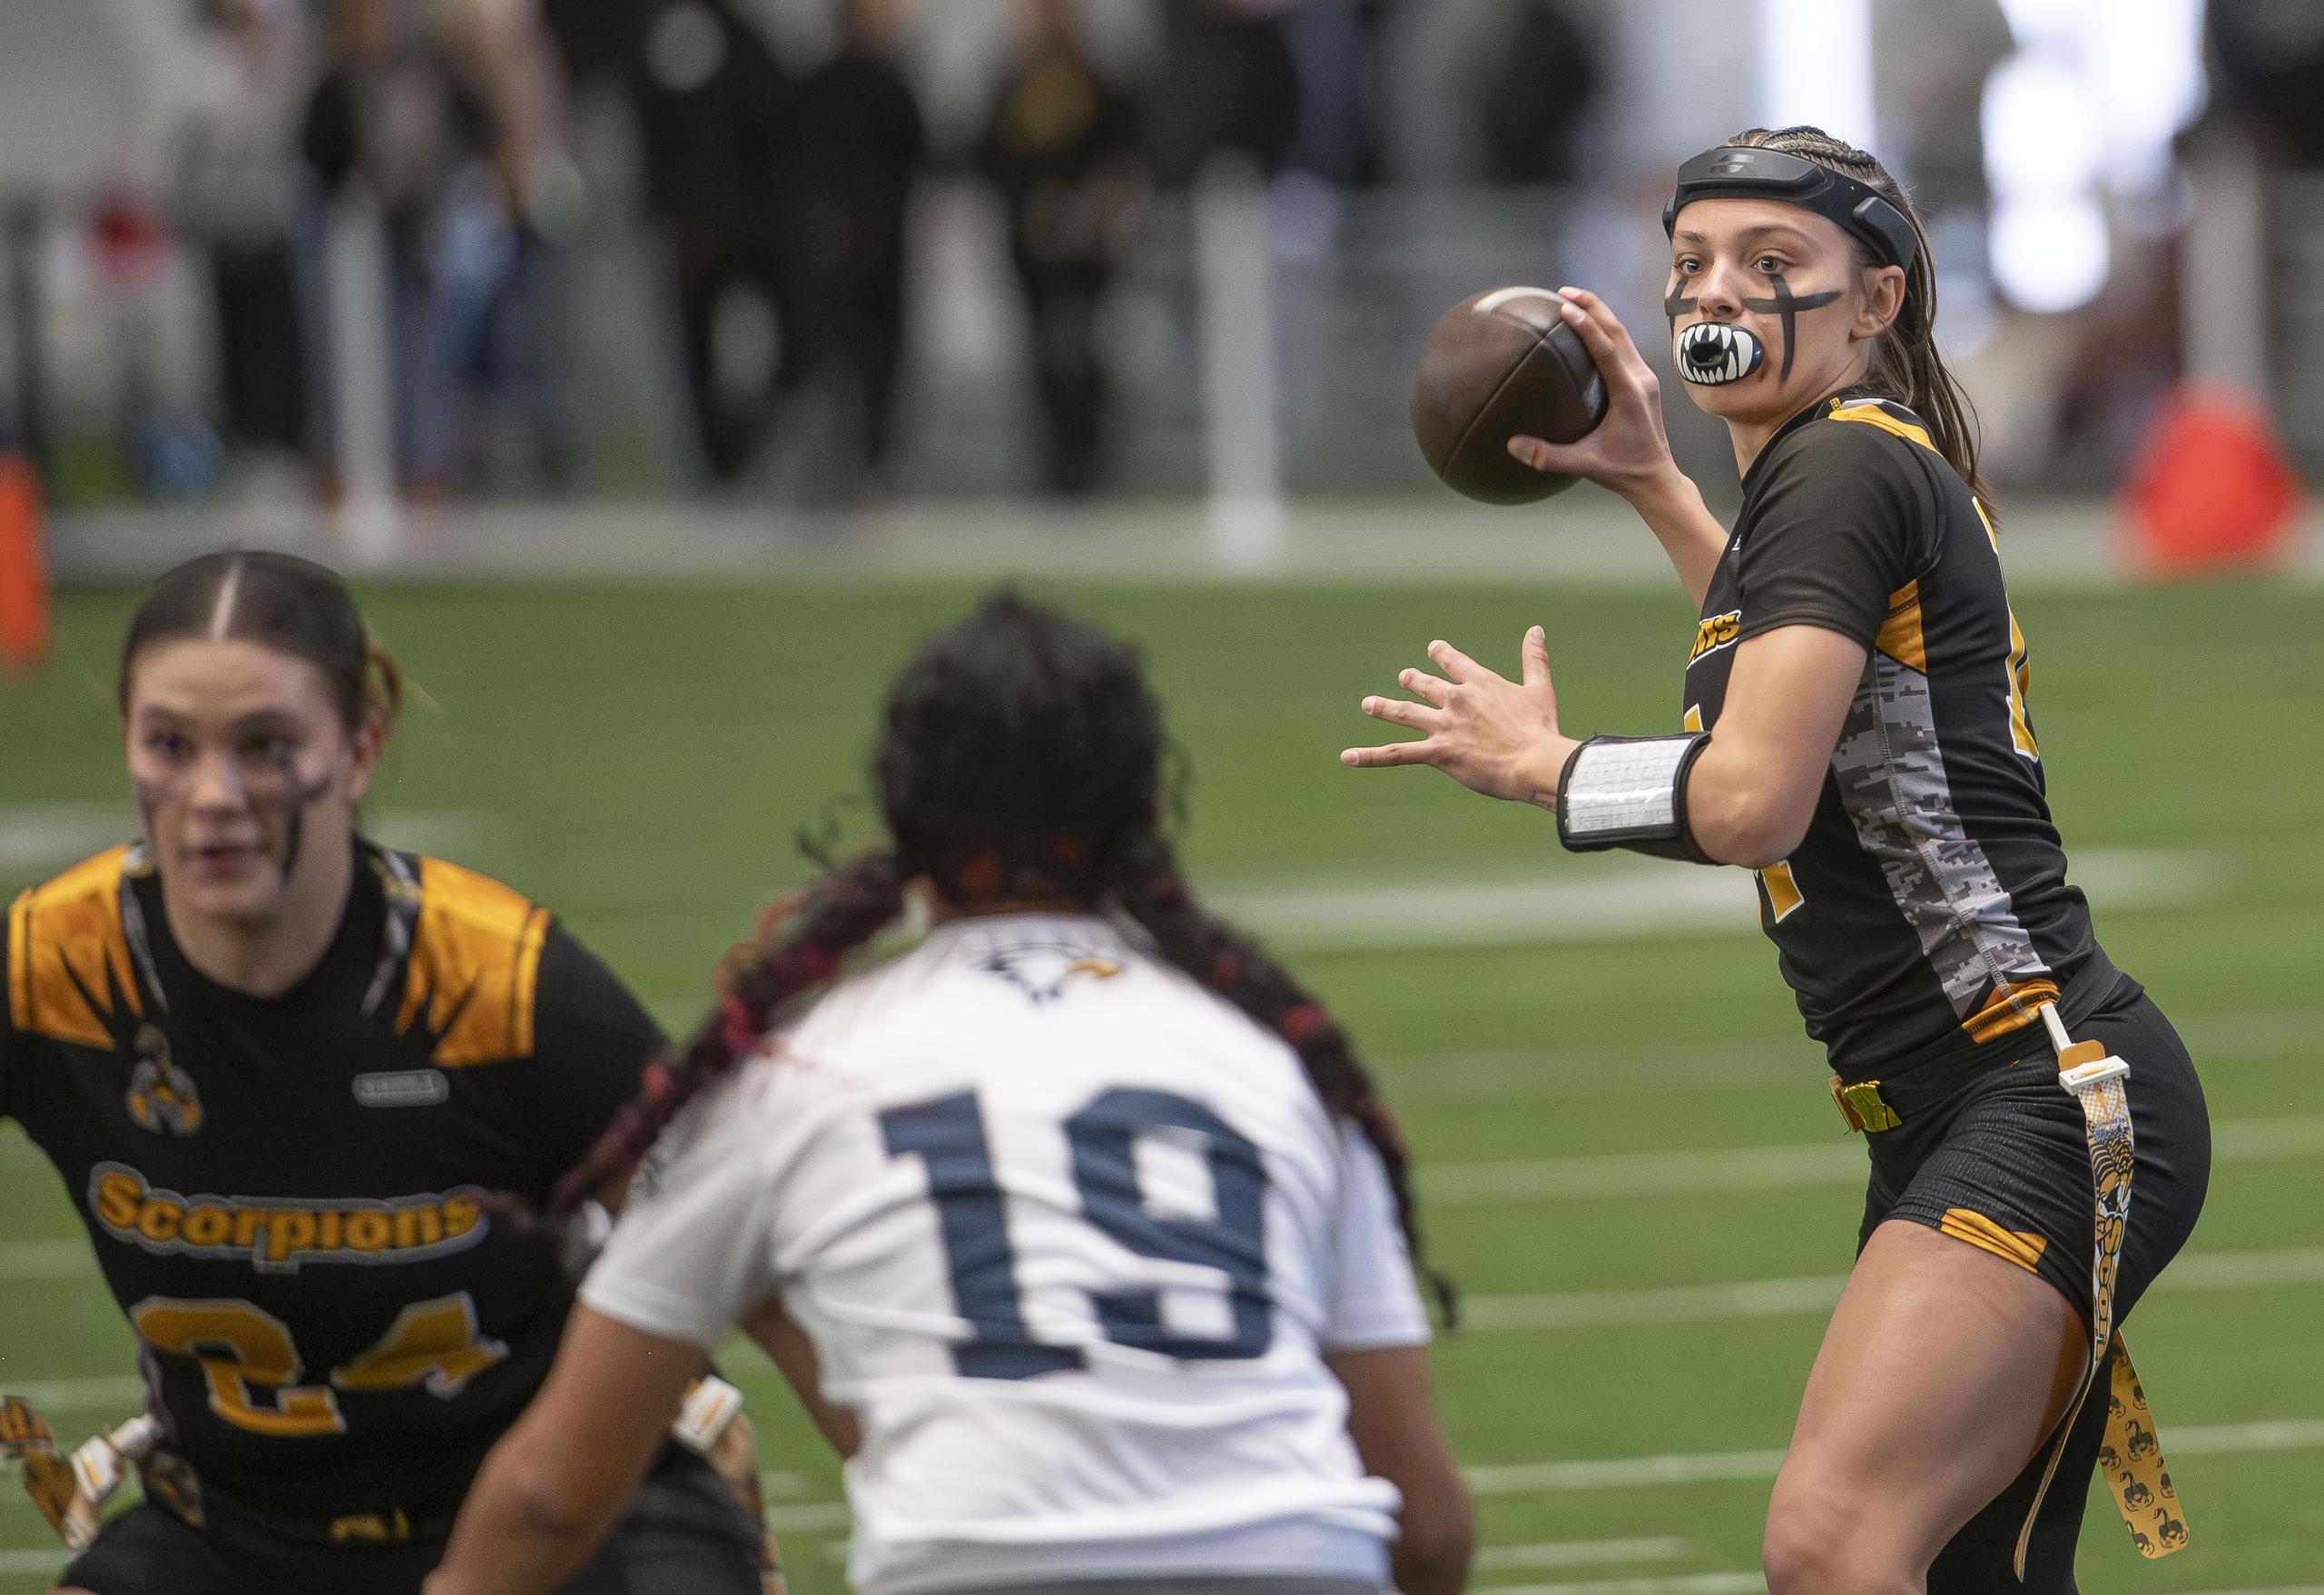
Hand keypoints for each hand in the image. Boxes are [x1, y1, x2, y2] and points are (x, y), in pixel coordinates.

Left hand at [1340, 628, 1577, 806]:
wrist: (1533, 762)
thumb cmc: (1539, 729)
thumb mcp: (1539, 689)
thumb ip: (1534, 658)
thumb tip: (1536, 629)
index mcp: (1480, 684)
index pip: (1455, 663)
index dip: (1442, 655)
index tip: (1434, 648)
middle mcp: (1456, 700)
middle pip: (1426, 686)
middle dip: (1413, 680)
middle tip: (1405, 676)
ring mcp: (1444, 726)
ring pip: (1405, 714)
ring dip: (1384, 708)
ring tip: (1368, 704)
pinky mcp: (1438, 752)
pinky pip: (1397, 754)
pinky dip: (1371, 756)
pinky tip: (1348, 757)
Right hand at [1506, 287, 1681, 501]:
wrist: (1656, 477)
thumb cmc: (1624, 471)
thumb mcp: (1585, 464)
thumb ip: (1548, 456)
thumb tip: (1512, 446)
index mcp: (1628, 393)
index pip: (1607, 350)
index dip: (1587, 327)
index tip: (1566, 308)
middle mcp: (1639, 379)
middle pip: (1618, 331)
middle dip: (1593, 307)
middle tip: (1564, 292)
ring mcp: (1643, 378)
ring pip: (1623, 334)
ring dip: (1600, 314)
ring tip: (1574, 299)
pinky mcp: (1642, 382)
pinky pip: (1624, 346)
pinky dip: (1606, 330)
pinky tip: (1589, 327)